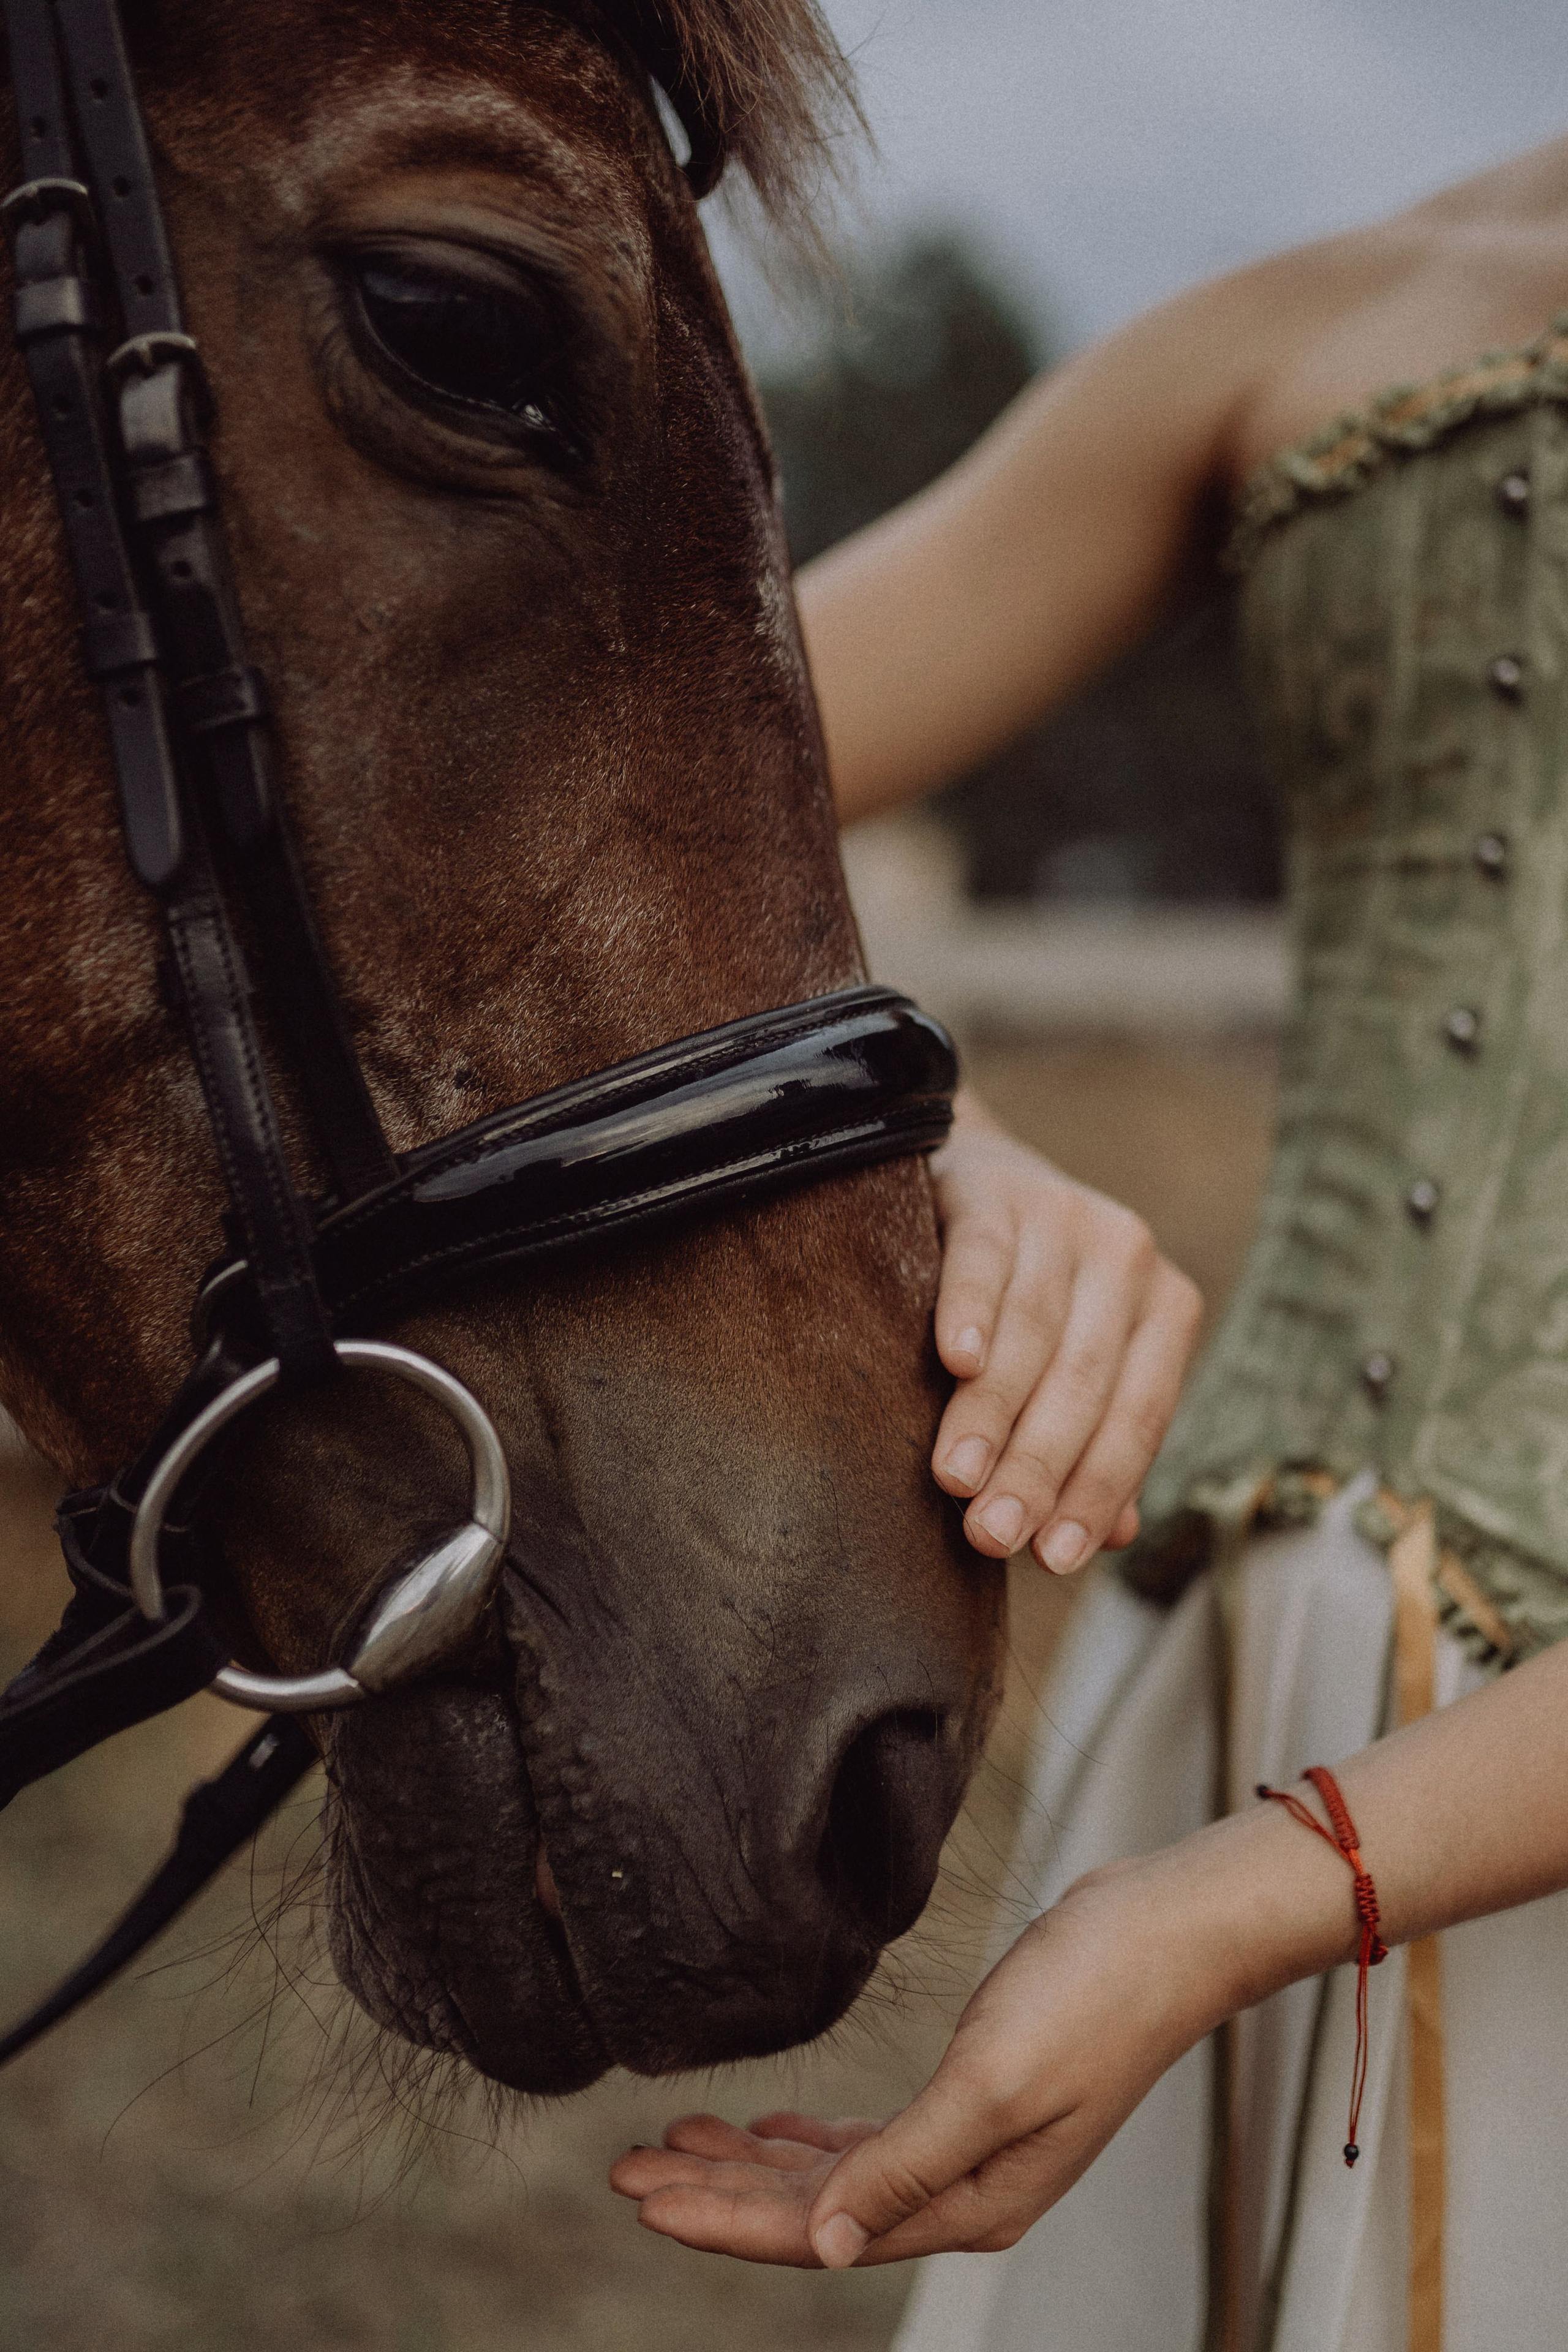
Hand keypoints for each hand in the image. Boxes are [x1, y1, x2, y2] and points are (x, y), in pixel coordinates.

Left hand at [609, 1850, 1240, 2266]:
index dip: (725, 2219)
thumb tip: (822, 2245)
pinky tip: (767, 2126)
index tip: (642, 2200)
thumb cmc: (1094, 1998)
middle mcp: (962, 2188)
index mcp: (967, 2203)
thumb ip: (904, 2170)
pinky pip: (870, 2137)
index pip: (817, 2229)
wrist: (1165, 1931)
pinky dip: (811, 2136)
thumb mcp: (990, 2085)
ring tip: (675, 2139)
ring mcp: (968, 2143)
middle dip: (717, 2191)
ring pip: (832, 2171)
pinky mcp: (971, 2093)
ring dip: (752, 2159)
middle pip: (812, 2207)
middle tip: (627, 2168)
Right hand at [928, 1093, 1201, 1572]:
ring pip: (1033, 1330)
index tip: (1052, 1558)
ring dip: (991, 1413)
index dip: (1097, 1490)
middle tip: (989, 1534)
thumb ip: (1098, 1443)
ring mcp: (1065, 1216)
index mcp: (1166, 1308)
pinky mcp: (997, 1192)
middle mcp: (1129, 1257)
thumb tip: (1112, 1536)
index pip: (1139, 1416)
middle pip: (1084, 1380)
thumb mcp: (1078, 1364)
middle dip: (1037, 1466)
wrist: (981, 1178)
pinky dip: (971, 1311)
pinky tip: (954, 1362)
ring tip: (956, 1479)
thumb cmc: (1033, 1303)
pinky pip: (985, 1258)